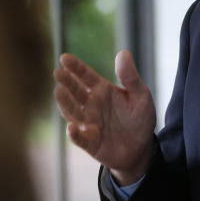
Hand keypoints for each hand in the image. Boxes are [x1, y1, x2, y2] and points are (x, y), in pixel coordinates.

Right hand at [53, 50, 155, 184]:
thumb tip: (123, 53)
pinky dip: (75, 134)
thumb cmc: (139, 118)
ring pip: (73, 112)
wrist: (141, 147)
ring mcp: (88, 123)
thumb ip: (130, 76)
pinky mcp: (90, 142)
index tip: (64, 58)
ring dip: (65, 103)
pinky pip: (80, 138)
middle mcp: (91, 105)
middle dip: (67, 82)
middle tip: (58, 72)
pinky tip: (72, 127)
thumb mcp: (140, 95)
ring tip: (58, 91)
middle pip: (75, 91)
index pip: (86, 76)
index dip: (75, 67)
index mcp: (102, 90)